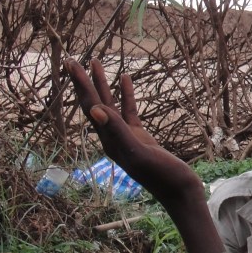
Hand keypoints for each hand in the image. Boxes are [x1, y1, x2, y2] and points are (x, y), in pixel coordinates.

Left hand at [64, 58, 222, 252]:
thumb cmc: (162, 176)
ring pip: (110, 104)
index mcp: (108, 139)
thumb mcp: (139, 152)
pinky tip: (126, 79)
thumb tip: (94, 110)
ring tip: (96, 63)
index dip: (80, 84)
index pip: (90, 106)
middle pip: (93, 103)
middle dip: (83, 81)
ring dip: (102, 84)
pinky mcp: (139, 137)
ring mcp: (125, 137)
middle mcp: (111, 137)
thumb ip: (118, 132)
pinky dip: (126, 94)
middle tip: (72, 60)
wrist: (180, 193)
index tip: (70, 63)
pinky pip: (128, 111)